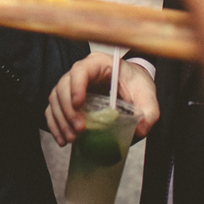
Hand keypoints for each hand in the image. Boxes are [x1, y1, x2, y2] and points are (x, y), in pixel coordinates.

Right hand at [45, 53, 159, 145]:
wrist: (132, 83)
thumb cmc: (137, 83)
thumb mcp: (147, 95)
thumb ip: (149, 112)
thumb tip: (140, 129)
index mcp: (99, 64)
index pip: (81, 70)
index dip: (76, 86)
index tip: (78, 104)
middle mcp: (81, 71)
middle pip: (63, 86)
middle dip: (68, 110)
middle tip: (80, 130)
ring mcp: (72, 85)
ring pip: (55, 98)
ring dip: (60, 120)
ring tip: (72, 138)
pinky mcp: (68, 98)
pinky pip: (54, 109)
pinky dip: (54, 124)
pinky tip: (62, 139)